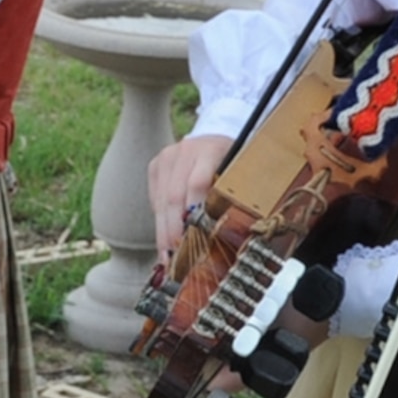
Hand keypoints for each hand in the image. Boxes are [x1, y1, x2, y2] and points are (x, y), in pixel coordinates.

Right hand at [148, 132, 233, 266]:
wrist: (215, 140)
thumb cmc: (234, 163)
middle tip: (176, 256)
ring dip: (163, 231)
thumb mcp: (241, 174)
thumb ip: (235, 197)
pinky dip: (160, 220)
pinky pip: (155, 198)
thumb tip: (231, 233)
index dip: (193, 212)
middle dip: (174, 230)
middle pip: (174, 196)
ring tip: (167, 256)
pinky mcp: (155, 165)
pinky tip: (164, 240)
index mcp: (210, 150)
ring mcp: (167, 157)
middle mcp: (185, 150)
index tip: (193, 238)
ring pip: (161, 200)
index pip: (197, 183)